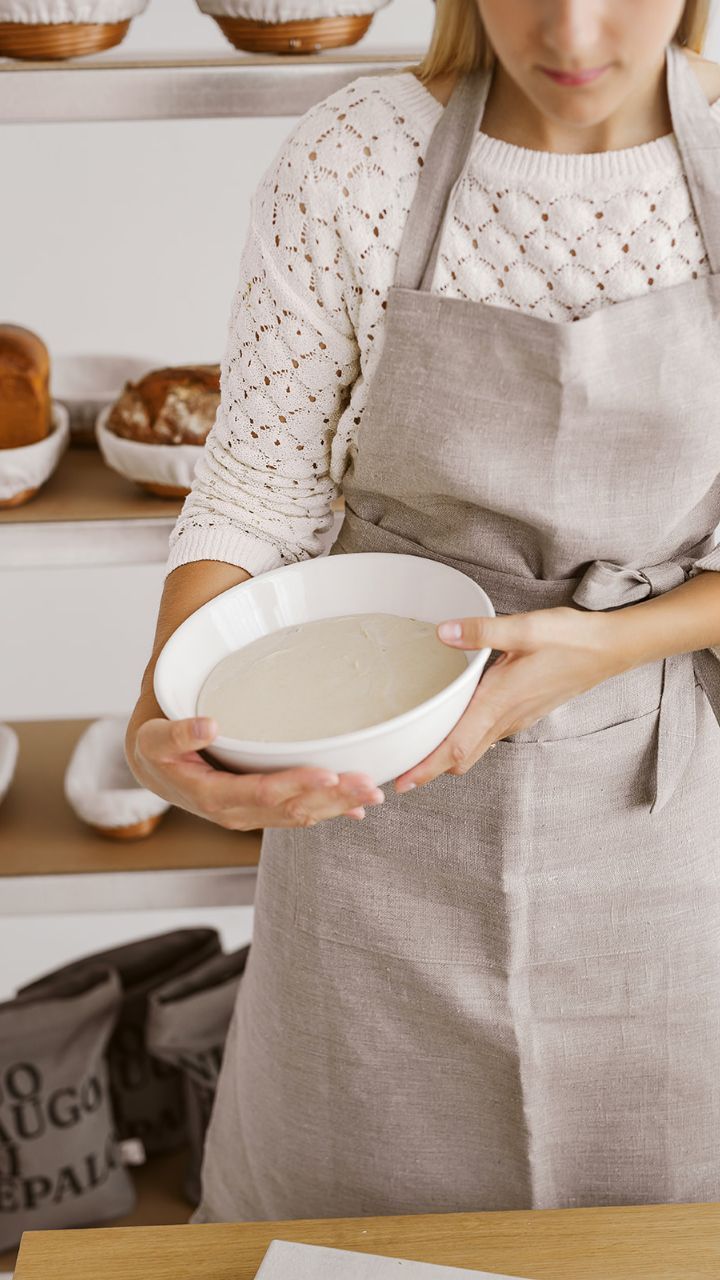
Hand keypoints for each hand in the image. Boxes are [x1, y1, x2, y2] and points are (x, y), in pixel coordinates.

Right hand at [129, 716, 384, 829]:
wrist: (152, 767)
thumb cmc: (156, 747)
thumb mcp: (155, 737)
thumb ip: (179, 732)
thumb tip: (209, 725)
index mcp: (214, 797)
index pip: (264, 793)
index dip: (298, 785)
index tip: (329, 774)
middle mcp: (237, 813)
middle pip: (292, 809)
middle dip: (332, 798)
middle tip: (369, 786)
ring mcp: (250, 815)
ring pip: (300, 815)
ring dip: (337, 806)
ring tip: (372, 795)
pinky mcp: (259, 811)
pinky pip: (297, 814)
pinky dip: (327, 811)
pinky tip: (355, 809)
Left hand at [394, 606, 624, 791]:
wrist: (609, 650)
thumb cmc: (570, 639)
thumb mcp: (525, 629)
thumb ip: (481, 632)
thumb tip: (443, 633)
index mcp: (498, 701)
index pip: (456, 746)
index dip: (426, 767)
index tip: (401, 782)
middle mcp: (505, 718)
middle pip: (461, 757)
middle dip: (430, 769)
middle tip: (398, 771)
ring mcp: (516, 719)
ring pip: (474, 749)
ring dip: (447, 757)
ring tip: (419, 751)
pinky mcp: (524, 712)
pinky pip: (487, 736)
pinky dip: (465, 741)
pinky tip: (455, 724)